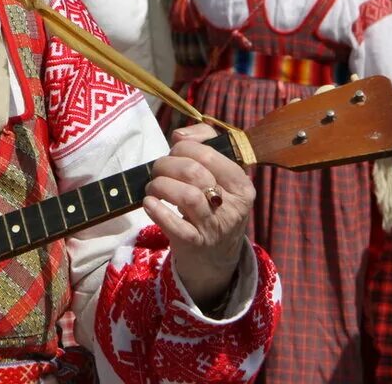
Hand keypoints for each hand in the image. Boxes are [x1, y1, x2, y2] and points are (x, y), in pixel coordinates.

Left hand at [143, 123, 253, 311]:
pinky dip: (157, 210)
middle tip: (158, 170)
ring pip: (186, 195)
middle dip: (166, 164)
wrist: (216, 257)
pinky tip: (149, 203)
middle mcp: (233, 205)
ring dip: (160, 185)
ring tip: (153, 187)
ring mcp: (215, 226)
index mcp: (242, 185)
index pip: (209, 153)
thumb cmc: (214, 206)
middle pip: (193, 171)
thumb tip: (180, 135)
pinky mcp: (195, 243)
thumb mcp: (220, 177)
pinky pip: (174, 225)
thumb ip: (204, 145)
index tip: (174, 153)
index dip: (184, 147)